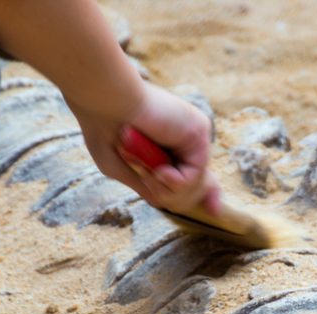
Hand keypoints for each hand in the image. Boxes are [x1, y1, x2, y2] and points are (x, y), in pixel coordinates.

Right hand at [71, 82, 220, 215]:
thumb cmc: (102, 127)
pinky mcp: (198, 132)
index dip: (207, 193)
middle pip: (198, 186)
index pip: (196, 175)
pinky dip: (176, 182)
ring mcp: (195, 136)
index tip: (214, 211)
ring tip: (151, 175)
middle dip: (173, 197)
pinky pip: (196, 175)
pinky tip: (160, 172)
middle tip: (151, 182)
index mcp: (170, 146)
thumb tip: (162, 202)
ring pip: (197, 185)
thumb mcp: (119, 167)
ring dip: (169, 191)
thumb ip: (143, 184)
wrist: (103, 99)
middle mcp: (187, 141)